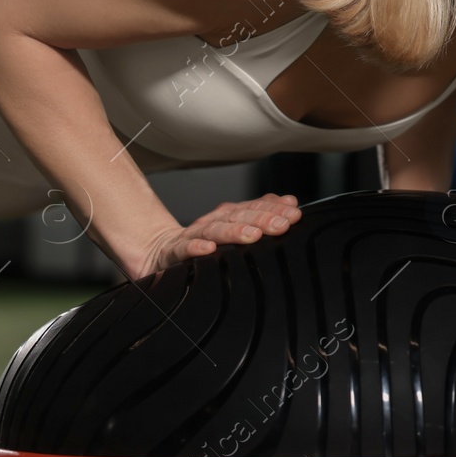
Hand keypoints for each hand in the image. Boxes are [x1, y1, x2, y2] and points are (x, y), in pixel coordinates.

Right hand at [131, 193, 301, 279]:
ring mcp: (193, 236)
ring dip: (234, 231)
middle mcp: (212, 221)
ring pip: (215, 230)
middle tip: (281, 225)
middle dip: (261, 219)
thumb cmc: (206, 242)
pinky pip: (184, 249)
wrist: (161, 251)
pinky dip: (195, 248)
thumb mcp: (235, 226)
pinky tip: (207, 249)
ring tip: (252, 236)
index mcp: (228, 215)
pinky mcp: (173, 252)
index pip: (254, 208)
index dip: (274, 209)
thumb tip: (290, 203)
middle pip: (238, 216)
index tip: (294, 213)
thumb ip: (261, 215)